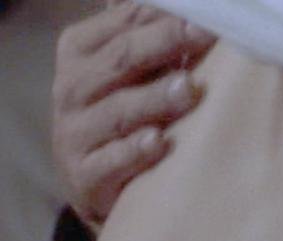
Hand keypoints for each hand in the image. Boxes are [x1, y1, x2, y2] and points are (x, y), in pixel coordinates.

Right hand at [52, 1, 215, 227]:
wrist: (91, 181)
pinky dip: (133, 153)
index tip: (208, 12)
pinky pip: (109, 162)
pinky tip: (158, 143)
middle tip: (203, 34)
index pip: (125, 23)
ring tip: (188, 89)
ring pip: (117, 111)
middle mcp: (73, 87)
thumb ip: (150, 36)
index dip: (166, 15)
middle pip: (121, 59)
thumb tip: (197, 8)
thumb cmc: (121, 111)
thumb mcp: (129, 71)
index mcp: (82, 50)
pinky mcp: (84, 175)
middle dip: (163, 44)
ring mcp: (75, 132)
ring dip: (154, 99)